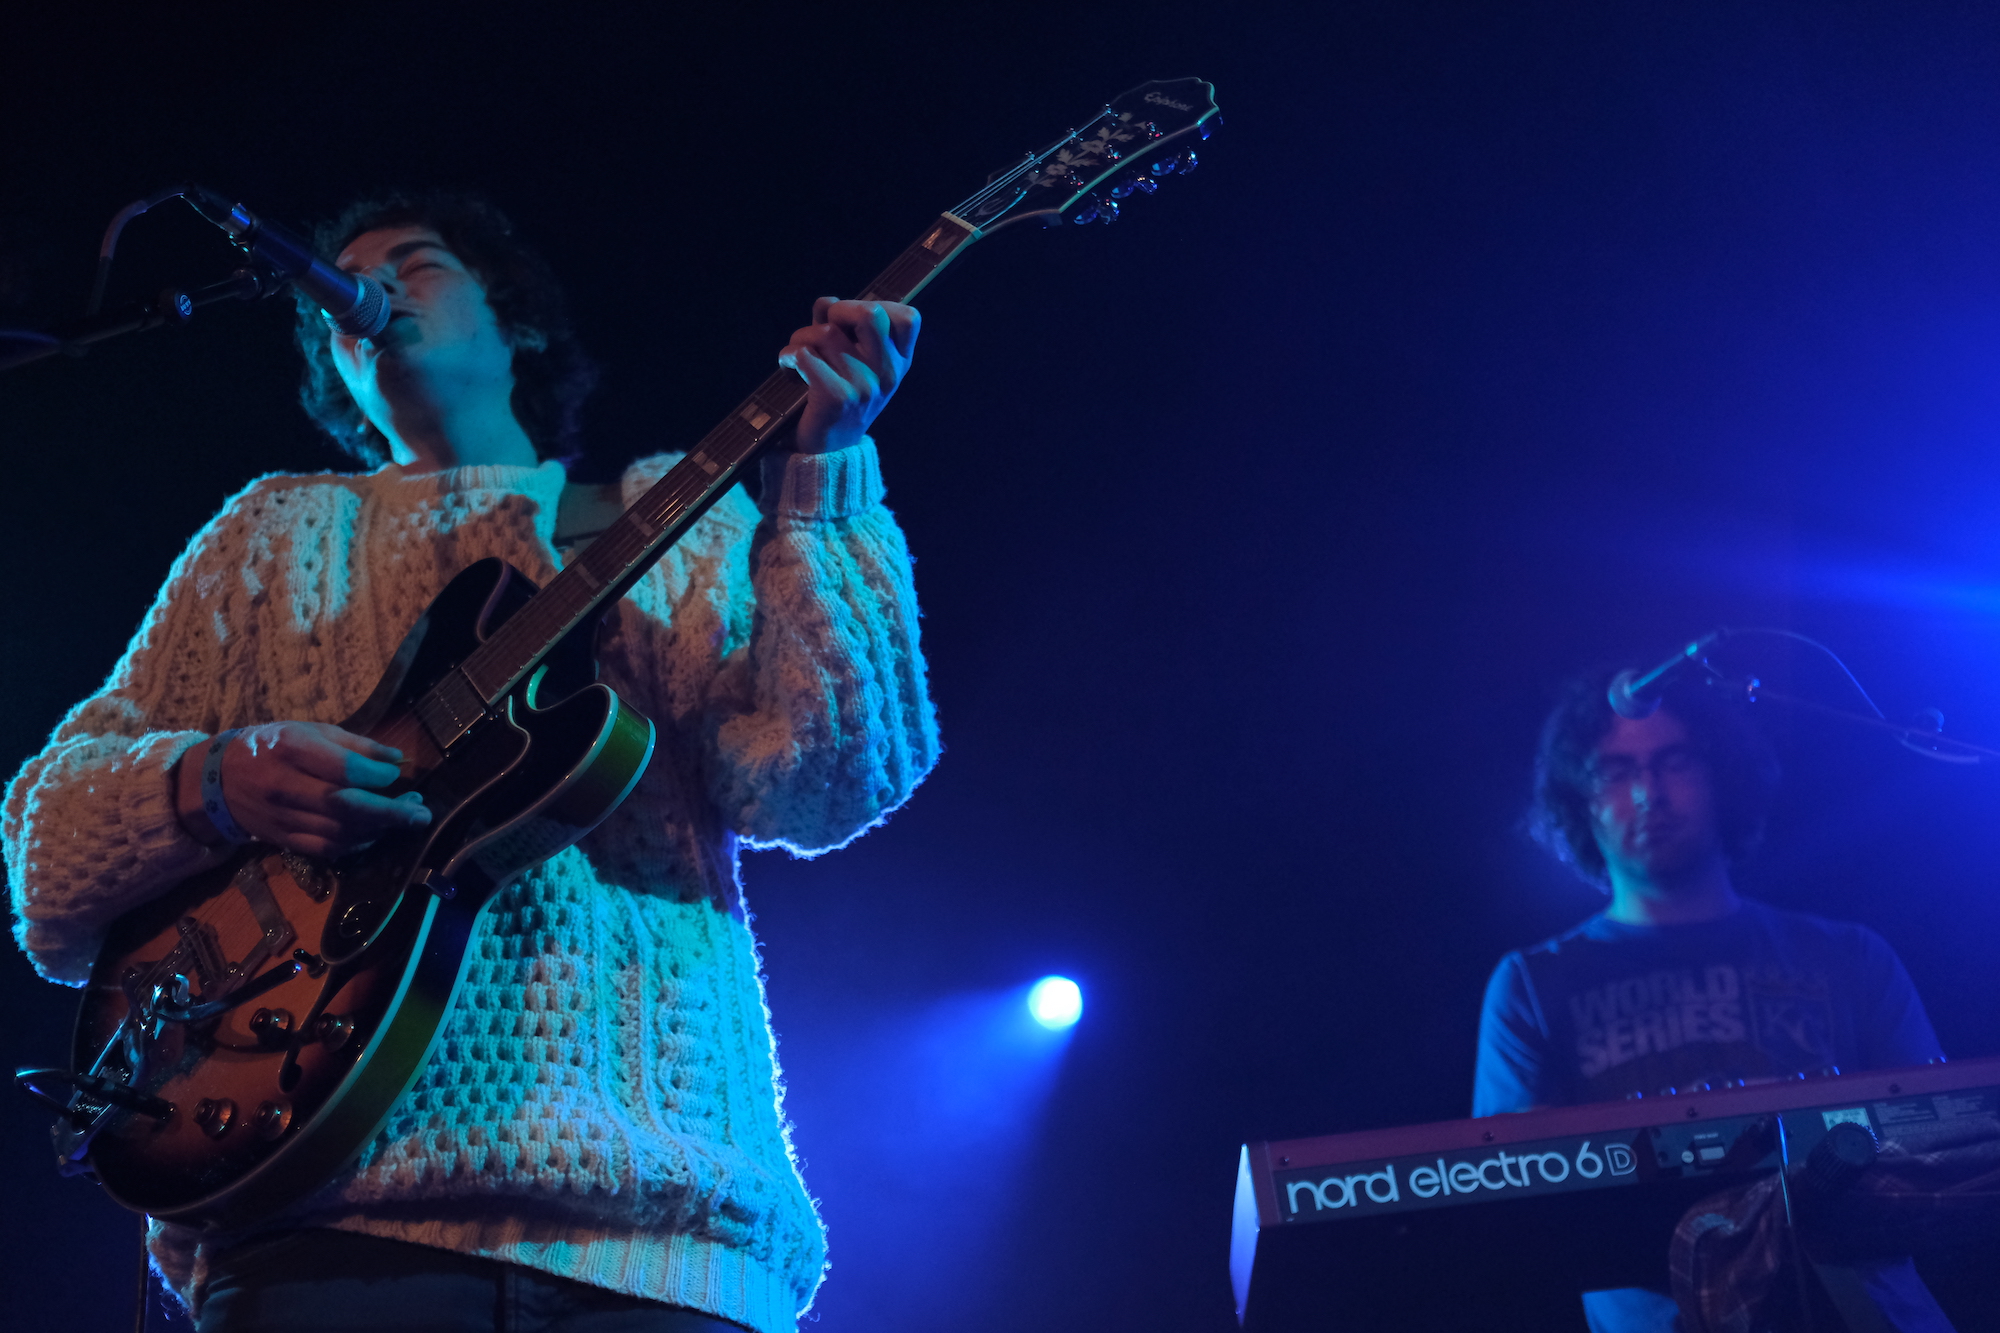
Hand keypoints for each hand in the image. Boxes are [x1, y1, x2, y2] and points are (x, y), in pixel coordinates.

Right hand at [174, 721, 430, 857]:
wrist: (217, 781)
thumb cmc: (272, 747)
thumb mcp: (310, 731)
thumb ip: (355, 745)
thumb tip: (396, 758)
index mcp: (292, 750)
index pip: (344, 769)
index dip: (377, 775)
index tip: (397, 774)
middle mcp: (286, 787)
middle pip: (345, 806)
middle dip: (390, 812)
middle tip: (421, 812)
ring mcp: (284, 818)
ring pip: (340, 832)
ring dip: (379, 829)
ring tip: (406, 818)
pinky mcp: (284, 840)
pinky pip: (327, 848)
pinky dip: (357, 843)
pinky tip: (376, 832)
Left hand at [778, 298, 919, 453]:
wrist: (828, 454)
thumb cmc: (839, 398)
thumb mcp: (856, 363)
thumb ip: (846, 329)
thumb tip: (827, 303)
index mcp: (900, 364)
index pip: (909, 318)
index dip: (877, 307)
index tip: (852, 326)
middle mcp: (887, 374)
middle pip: (869, 314)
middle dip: (837, 312)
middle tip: (823, 330)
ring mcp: (865, 387)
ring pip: (826, 332)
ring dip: (801, 337)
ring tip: (798, 355)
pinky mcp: (837, 398)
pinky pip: (804, 355)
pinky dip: (788, 356)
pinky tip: (788, 368)